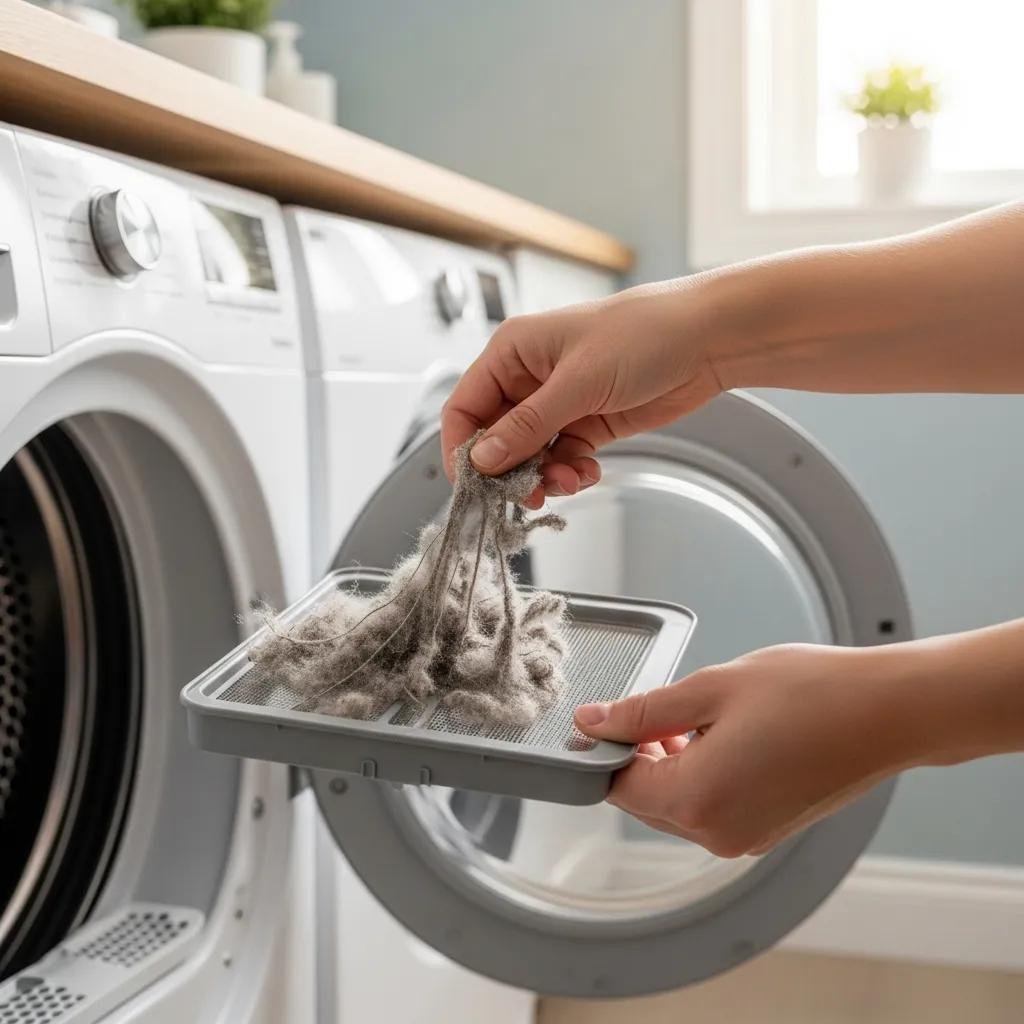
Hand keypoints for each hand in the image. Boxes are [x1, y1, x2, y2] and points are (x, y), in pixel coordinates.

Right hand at [441, 280, 724, 506]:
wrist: (707, 339)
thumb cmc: (643, 335)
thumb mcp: (578, 382)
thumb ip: (527, 426)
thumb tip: (484, 459)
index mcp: (512, 352)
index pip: (464, 406)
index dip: (464, 447)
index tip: (475, 484)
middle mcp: (529, 378)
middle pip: (496, 437)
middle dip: (510, 470)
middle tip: (529, 494)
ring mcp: (559, 402)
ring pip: (529, 454)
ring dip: (544, 475)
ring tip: (569, 482)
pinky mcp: (588, 422)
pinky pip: (562, 458)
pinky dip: (570, 472)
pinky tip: (588, 472)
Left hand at [573, 643, 924, 857]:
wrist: (889, 712)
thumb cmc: (808, 692)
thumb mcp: (711, 688)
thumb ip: (644, 711)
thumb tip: (593, 723)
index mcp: (698, 800)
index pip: (619, 786)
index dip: (609, 747)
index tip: (615, 711)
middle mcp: (718, 834)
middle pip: (646, 800)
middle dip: (642, 754)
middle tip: (664, 705)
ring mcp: (745, 838)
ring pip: (678, 803)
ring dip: (672, 762)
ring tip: (700, 714)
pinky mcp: (766, 830)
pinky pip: (711, 807)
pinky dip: (703, 774)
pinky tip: (723, 734)